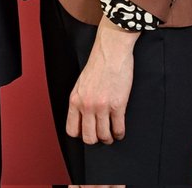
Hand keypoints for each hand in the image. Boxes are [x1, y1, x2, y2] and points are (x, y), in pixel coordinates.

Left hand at [66, 18, 138, 144]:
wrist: (111, 52)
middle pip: (88, 138)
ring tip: (111, 135)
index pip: (72, 129)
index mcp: (75, 100)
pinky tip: (120, 131)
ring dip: (109, 138)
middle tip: (101, 136)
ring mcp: (102, 106)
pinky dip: (119, 133)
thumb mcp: (81, 84)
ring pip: (104, 136)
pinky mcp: (118, 105)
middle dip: (96, 140)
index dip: (80, 135)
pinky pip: (118, 128)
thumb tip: (84, 118)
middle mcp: (86, 105)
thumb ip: (80, 101)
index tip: (87, 134)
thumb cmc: (97, 65)